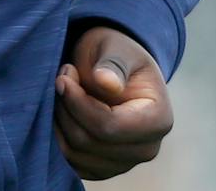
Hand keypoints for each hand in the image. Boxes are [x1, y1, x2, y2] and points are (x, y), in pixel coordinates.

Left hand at [54, 25, 173, 179]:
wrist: (115, 69)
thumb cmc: (117, 54)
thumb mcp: (116, 48)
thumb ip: (113, 64)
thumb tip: (106, 82)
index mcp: (158, 119)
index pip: (109, 126)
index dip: (78, 103)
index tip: (63, 77)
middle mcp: (146, 148)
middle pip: (89, 142)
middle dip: (66, 109)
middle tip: (62, 78)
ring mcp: (124, 163)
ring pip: (75, 153)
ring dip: (58, 121)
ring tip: (63, 91)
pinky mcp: (102, 168)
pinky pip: (69, 162)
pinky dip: (57, 137)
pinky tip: (60, 111)